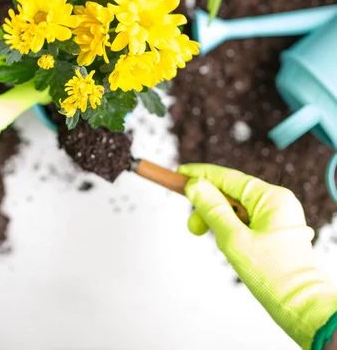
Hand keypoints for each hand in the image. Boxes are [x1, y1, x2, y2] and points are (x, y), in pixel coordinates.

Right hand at [178, 163, 336, 349]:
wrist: (301, 307)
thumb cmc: (272, 275)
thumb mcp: (233, 239)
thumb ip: (212, 209)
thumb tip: (194, 185)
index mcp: (271, 197)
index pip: (228, 177)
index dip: (201, 175)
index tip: (179, 173)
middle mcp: (276, 201)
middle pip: (231, 193)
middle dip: (208, 207)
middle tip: (193, 227)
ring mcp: (278, 216)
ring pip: (237, 209)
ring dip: (218, 220)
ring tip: (212, 240)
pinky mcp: (276, 231)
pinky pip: (246, 221)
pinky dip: (231, 229)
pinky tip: (227, 243)